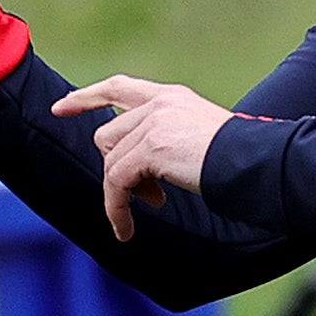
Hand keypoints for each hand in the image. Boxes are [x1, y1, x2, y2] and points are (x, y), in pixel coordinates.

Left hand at [52, 75, 233, 241]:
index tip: (60, 108)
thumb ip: (164, 140)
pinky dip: (115, 208)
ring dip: (121, 193)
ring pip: (111, 161)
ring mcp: (154, 122)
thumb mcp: (196, 138)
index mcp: (171, 97)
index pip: (118, 88)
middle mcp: (159, 104)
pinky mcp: (151, 146)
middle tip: (151, 195)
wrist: (256, 163)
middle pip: (108, 136)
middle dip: (119, 168)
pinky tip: (126, 227)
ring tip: (151, 208)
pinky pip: (116, 182)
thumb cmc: (238, 159)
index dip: (86, 97)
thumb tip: (133, 171)